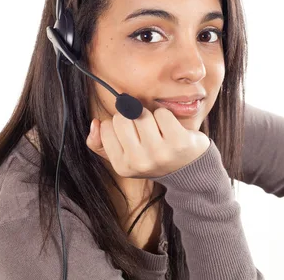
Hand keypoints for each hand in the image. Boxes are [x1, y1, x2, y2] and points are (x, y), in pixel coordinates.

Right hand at [85, 107, 210, 178]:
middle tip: (145, 132)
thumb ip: (101, 142)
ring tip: (158, 131)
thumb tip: (95, 124)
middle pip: (122, 118)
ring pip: (141, 113)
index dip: (120, 126)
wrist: (189, 170)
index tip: (132, 137)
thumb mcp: (125, 156)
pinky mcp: (178, 142)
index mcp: (122, 166)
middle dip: (132, 118)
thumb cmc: (153, 157)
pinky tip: (171, 129)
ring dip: (150, 116)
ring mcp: (159, 153)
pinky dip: (166, 116)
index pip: (107, 126)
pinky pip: (162, 113)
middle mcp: (139, 162)